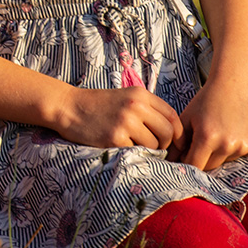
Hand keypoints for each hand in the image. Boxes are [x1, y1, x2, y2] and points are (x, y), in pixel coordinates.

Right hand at [47, 85, 183, 150]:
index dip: (178, 133)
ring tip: (131, 144)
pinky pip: (136, 152)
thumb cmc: (98, 105)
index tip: (176, 143)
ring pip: (154, 145)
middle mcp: (135, 106)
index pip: (172, 116)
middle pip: (167, 132)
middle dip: (164, 144)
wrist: (68, 107)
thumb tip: (172, 133)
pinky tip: (118, 145)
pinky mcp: (115, 138)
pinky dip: (130, 152)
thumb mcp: (125, 97)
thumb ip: (147, 109)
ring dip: (147, 150)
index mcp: (140, 94)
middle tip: (154, 148)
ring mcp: (125, 122)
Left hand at [172, 78, 247, 170]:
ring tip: (219, 133)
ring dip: (219, 155)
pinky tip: (233, 133)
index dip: (187, 163)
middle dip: (202, 159)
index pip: (194, 165)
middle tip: (201, 143)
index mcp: (207, 137)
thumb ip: (178, 141)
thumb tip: (171, 160)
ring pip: (226, 162)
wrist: (235, 85)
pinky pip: (241, 156)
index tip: (184, 158)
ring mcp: (244, 146)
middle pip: (210, 166)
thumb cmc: (207, 100)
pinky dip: (235, 150)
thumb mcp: (187, 117)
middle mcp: (227, 144)